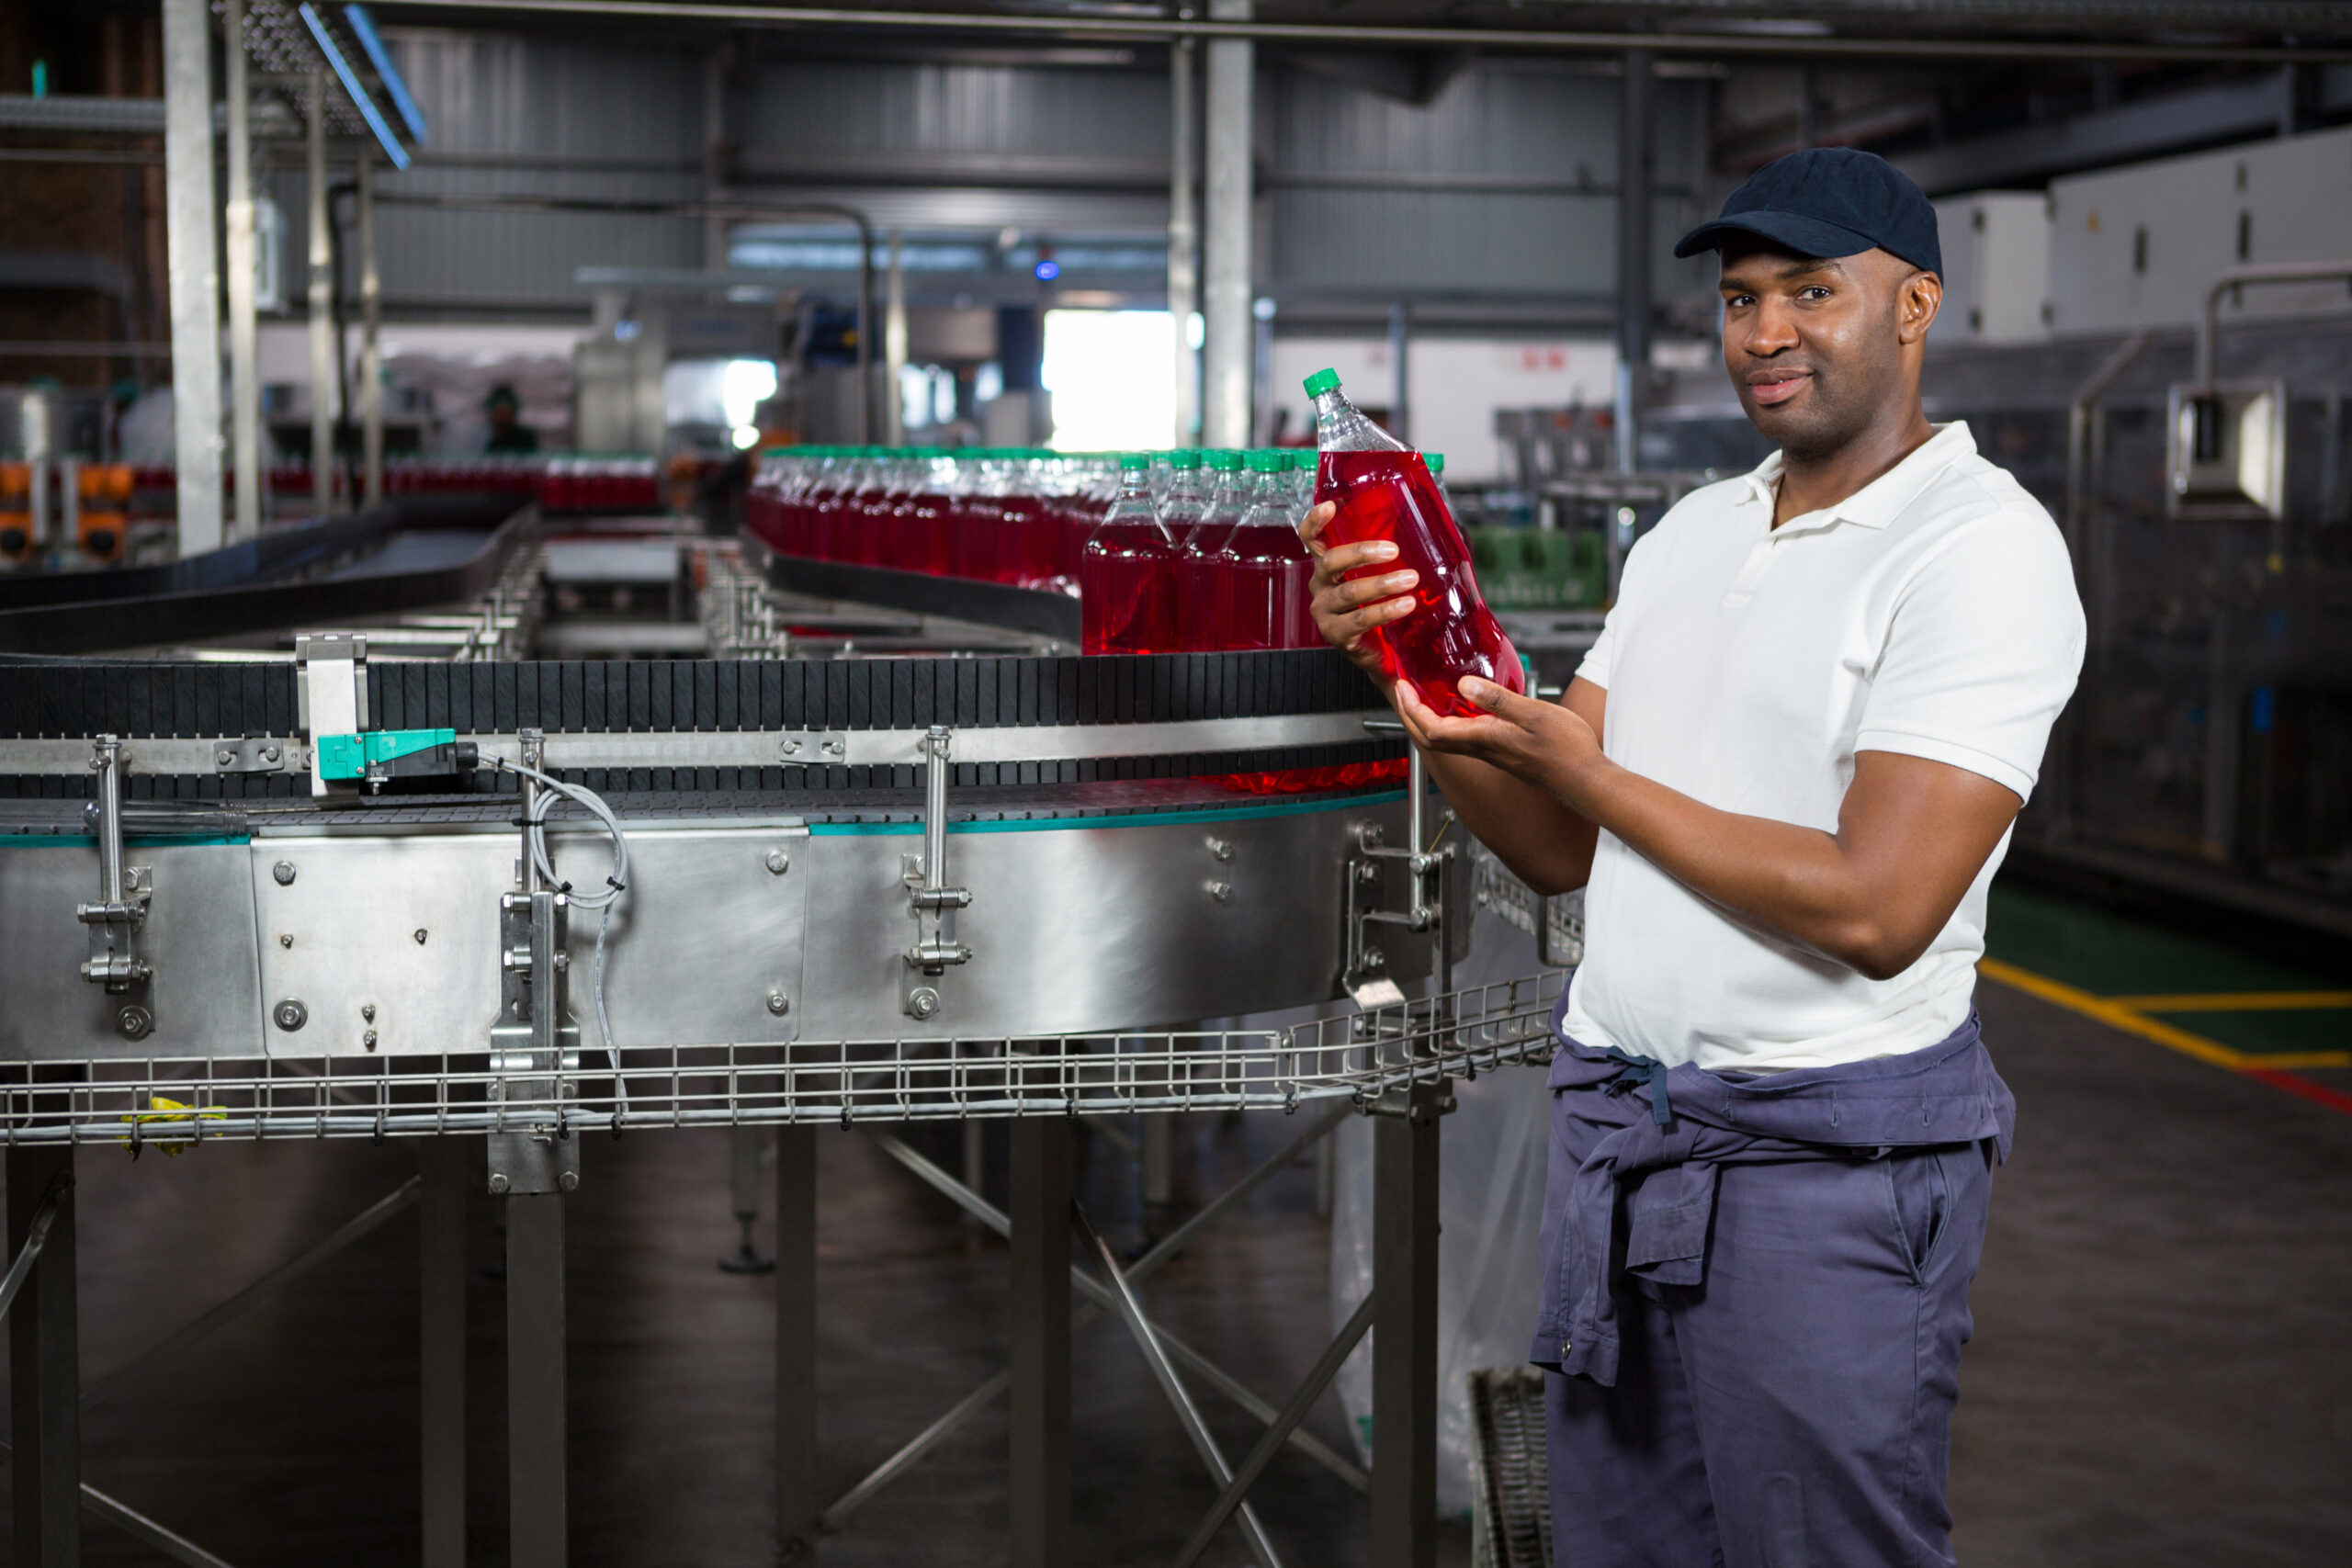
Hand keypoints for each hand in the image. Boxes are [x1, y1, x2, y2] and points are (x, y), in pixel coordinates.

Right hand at [1299, 500, 1415, 680]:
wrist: (1386, 655)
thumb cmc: (1386, 607)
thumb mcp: (1389, 574)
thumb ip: (1404, 551)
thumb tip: (1447, 526)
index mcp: (1328, 566)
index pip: (1311, 538)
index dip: (1315, 521)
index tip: (1331, 506)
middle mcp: (1320, 587)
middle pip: (1330, 561)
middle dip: (1362, 552)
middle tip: (1394, 551)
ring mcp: (1325, 612)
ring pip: (1348, 592)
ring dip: (1381, 583)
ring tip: (1410, 579)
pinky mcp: (1337, 635)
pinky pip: (1359, 620)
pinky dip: (1384, 611)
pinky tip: (1406, 605)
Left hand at [1392, 675, 1607, 805]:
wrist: (1585, 781)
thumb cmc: (1566, 749)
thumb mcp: (1534, 714)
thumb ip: (1498, 701)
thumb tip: (1462, 686)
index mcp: (1485, 738)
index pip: (1432, 729)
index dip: (1411, 709)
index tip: (1402, 687)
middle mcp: (1483, 750)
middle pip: (1431, 738)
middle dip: (1411, 715)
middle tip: (1403, 691)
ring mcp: (1492, 754)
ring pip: (1446, 740)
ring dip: (1427, 719)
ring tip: (1423, 696)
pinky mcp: (1502, 754)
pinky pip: (1464, 739)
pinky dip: (1450, 722)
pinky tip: (1461, 708)